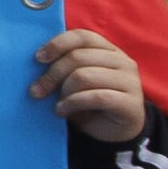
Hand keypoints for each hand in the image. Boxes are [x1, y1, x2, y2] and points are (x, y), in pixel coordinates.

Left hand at [32, 26, 147, 143]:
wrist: (113, 132)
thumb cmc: (88, 102)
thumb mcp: (74, 80)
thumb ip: (63, 66)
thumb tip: (36, 59)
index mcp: (108, 50)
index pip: (82, 36)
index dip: (58, 44)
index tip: (38, 58)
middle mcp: (123, 62)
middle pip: (78, 57)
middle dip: (52, 74)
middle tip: (36, 90)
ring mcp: (130, 82)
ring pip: (85, 76)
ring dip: (63, 91)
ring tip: (56, 104)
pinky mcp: (131, 103)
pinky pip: (96, 97)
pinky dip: (73, 103)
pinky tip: (62, 111)